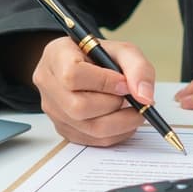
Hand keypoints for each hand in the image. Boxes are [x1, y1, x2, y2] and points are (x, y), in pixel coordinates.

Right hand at [32, 36, 155, 145]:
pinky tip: (123, 120)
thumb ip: (138, 68)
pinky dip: (115, 134)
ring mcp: (52, 109)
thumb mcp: (123, 51)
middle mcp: (47, 83)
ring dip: (119, 123)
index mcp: (56, 56)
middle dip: (113, 105)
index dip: (104, 83)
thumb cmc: (100, 56)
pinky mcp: (63, 128)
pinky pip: (91, 140)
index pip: (72, 75)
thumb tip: (145, 97)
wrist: (87, 65)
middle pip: (78, 107)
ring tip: (132, 110)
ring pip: (87, 128)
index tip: (124, 84)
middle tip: (129, 98)